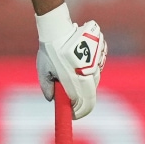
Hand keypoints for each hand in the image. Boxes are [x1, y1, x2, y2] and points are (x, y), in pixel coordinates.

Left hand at [35, 4, 105, 118]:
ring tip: (73, 77)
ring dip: (87, 84)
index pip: (83, 103)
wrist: (58, 27)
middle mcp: (88, 71)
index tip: (74, 115)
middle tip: (75, 105)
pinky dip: (91, 70)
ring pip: (95, 80)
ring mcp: (96, 61)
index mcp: (73, 78)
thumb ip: (47, 88)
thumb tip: (53, 99)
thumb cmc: (48, 50)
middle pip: (91, 94)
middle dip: (83, 102)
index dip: (80, 112)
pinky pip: (98, 67)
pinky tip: (80, 64)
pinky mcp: (101, 52)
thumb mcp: (43, 71)